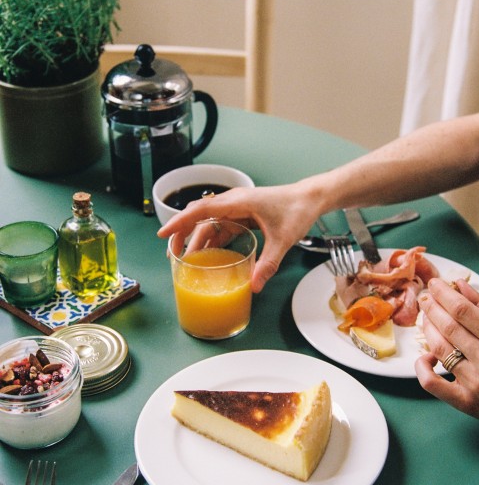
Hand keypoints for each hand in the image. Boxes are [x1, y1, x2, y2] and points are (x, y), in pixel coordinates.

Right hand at [157, 183, 320, 291]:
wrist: (310, 198)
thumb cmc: (297, 210)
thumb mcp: (283, 240)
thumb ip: (268, 264)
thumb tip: (254, 286)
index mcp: (238, 202)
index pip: (201, 210)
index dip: (180, 221)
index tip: (163, 233)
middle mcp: (234, 202)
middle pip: (199, 217)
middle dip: (182, 234)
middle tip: (172, 256)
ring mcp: (237, 208)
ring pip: (209, 223)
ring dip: (196, 239)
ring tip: (185, 259)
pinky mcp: (243, 215)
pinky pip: (221, 226)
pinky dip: (211, 240)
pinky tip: (207, 255)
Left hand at [415, 278, 478, 432]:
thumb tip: (458, 284)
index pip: (462, 310)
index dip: (443, 294)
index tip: (433, 284)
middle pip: (448, 326)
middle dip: (432, 307)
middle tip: (424, 297)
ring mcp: (475, 381)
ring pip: (439, 348)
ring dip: (427, 329)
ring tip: (425, 317)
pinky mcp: (466, 402)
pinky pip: (432, 383)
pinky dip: (422, 367)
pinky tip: (425, 356)